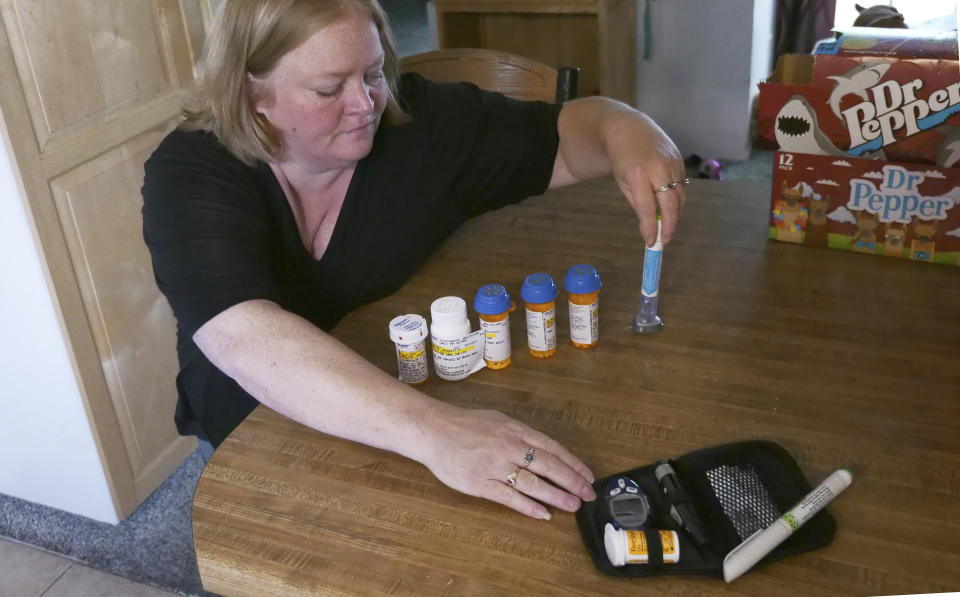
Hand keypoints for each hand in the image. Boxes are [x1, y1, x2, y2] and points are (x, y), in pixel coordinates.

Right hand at [420, 407, 595, 519]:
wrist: (433, 430)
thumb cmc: (464, 425)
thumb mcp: (498, 421)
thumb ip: (519, 435)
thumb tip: (543, 450)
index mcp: (515, 430)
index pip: (552, 448)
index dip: (572, 463)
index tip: (587, 476)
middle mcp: (509, 447)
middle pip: (548, 465)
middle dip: (571, 481)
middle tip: (588, 494)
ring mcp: (495, 466)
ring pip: (532, 483)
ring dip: (555, 495)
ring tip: (572, 505)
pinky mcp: (480, 483)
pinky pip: (508, 497)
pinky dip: (527, 506)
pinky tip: (542, 514)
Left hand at [609, 112, 686, 246]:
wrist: (628, 127)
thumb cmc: (622, 158)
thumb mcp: (623, 181)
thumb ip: (637, 203)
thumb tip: (650, 225)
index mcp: (638, 174)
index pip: (648, 208)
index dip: (651, 227)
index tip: (651, 242)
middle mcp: (658, 168)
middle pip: (670, 204)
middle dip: (669, 225)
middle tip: (664, 240)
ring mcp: (671, 162)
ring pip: (680, 196)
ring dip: (675, 215)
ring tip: (667, 227)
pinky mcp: (680, 160)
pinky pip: (682, 185)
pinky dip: (677, 199)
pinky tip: (670, 208)